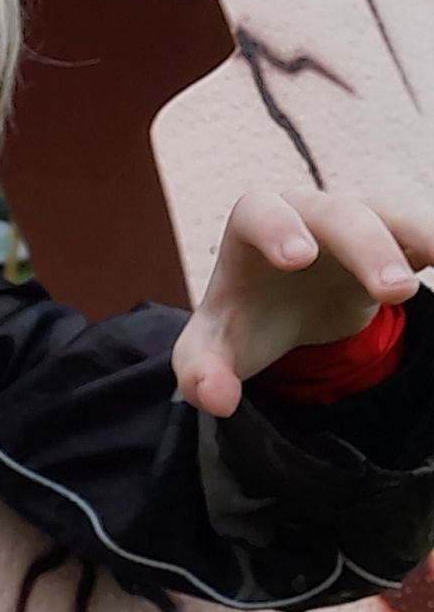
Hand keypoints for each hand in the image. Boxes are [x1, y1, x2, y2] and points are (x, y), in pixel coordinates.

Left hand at [172, 188, 433, 417]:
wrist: (282, 310)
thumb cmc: (244, 320)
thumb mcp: (212, 350)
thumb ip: (200, 372)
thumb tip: (217, 400)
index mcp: (254, 228)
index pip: (261, 211)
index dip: (278, 228)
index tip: (298, 259)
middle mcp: (308, 214)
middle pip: (341, 213)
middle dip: (368, 248)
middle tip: (394, 292)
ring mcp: (357, 221)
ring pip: (393, 216)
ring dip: (419, 239)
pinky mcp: (396, 240)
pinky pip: (424, 235)